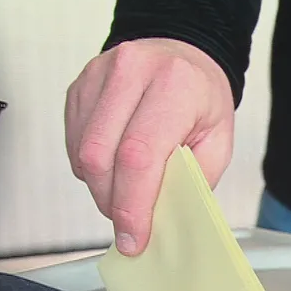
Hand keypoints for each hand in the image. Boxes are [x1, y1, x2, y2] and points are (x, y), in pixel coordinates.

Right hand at [66, 38, 235, 255]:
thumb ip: (191, 180)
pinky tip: (113, 166)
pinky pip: (73, 140)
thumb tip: (160, 220)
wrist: (183, 52)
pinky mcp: (80, 85)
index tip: (133, 238)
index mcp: (175, 85)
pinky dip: (90, 167)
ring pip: (82, 152)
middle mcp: (132, 72)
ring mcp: (99, 75)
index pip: (139, 155)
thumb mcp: (217, 141)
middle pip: (101, 156)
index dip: (132, 205)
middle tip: (129, 222)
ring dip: (99, 187)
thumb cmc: (201, 99)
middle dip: (112, 202)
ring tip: (124, 191)